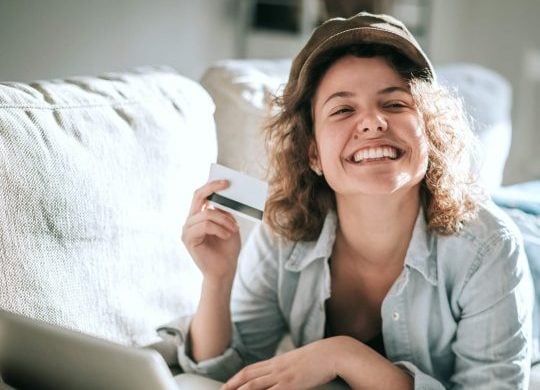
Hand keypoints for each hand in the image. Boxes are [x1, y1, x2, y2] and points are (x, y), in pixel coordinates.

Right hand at [182, 180, 240, 282]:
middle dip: (213, 188)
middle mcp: (190, 220)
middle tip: (228, 185)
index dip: (211, 185)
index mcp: (199, 215)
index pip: (201, 194)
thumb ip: (225, 211)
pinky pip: (205, 225)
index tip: (226, 180)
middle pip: (198, 196)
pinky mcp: (188, 239)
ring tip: (234, 229)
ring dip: (224, 220)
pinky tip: (226, 235)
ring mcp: (187, 229)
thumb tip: (225, 195)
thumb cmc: (227, 249)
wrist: (224, 270)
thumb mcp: (230, 225)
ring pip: (206, 213)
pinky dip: (219, 229)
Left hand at [222, 338, 339, 389]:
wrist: (333, 352)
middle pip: (248, 378)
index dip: (236, 378)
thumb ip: (287, 368)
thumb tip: (280, 375)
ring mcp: (283, 376)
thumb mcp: (299, 362)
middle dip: (232, 386)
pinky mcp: (291, 384)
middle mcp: (276, 368)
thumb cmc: (320, 358)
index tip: (226, 385)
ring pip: (254, 386)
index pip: (250, 370)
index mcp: (277, 362)